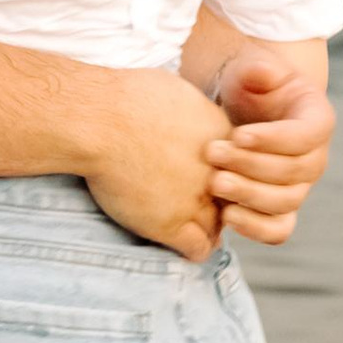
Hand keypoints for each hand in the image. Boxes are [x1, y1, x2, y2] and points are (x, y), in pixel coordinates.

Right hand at [81, 67, 249, 263]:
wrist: (103, 120)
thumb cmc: (127, 97)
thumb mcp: (176, 92)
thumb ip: (191, 111)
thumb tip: (182, 111)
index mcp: (222, 138)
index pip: (239, 170)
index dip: (221, 177)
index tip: (202, 179)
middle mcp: (219, 172)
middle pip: (233, 200)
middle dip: (218, 205)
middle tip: (197, 207)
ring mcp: (197, 200)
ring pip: (216, 228)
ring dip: (205, 230)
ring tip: (190, 231)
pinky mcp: (172, 223)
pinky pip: (197, 249)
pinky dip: (191, 250)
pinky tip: (176, 241)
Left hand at [211, 57, 336, 248]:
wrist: (244, 112)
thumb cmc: (251, 86)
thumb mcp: (253, 69)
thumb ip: (258, 69)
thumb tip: (261, 72)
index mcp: (317, 120)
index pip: (306, 135)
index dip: (274, 139)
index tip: (238, 135)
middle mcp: (316, 158)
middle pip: (293, 172)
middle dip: (250, 165)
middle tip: (213, 154)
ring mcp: (300, 187)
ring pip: (286, 202)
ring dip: (249, 195)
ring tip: (214, 183)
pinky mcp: (281, 209)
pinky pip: (279, 230)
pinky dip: (256, 229)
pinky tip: (227, 215)